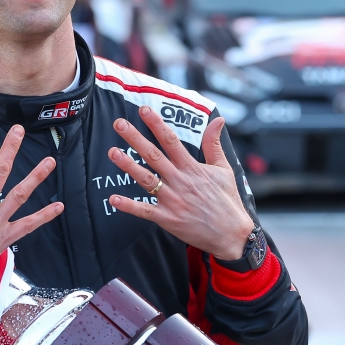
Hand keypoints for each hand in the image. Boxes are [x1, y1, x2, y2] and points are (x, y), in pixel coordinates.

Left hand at [107, 107, 253, 260]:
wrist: (232, 234)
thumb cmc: (227, 201)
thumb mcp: (224, 169)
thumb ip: (214, 144)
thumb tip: (218, 119)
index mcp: (192, 167)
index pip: (171, 140)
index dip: (156, 124)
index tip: (144, 110)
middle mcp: (180, 181)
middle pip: (153, 155)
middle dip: (135, 138)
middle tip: (119, 124)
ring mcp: (172, 200)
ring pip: (146, 179)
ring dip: (128, 166)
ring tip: (112, 152)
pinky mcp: (168, 218)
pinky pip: (145, 210)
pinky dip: (129, 205)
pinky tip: (113, 198)